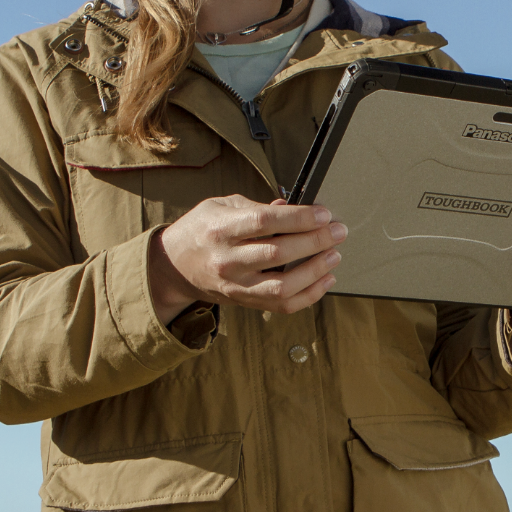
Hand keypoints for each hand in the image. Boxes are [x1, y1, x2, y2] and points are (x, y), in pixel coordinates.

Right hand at [149, 196, 342, 322]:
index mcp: (222, 229)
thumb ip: (256, 206)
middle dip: (315, 241)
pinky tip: (325, 279)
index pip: (265, 222)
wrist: (174, 265)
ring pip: (282, 286)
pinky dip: (309, 295)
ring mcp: (237, 285)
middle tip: (337, 231)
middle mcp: (228, 260)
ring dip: (315, 271)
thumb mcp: (221, 205)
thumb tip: (291, 206)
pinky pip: (282, 305)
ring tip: (334, 255)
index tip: (323, 214)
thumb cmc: (202, 229)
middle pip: (278, 253)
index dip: (299, 218)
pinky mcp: (245, 301)